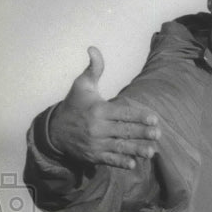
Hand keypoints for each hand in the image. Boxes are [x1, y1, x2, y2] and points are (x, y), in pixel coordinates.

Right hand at [47, 46, 160, 169]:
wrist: (54, 130)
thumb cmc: (74, 105)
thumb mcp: (82, 85)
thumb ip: (94, 69)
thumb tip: (93, 48)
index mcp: (98, 110)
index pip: (123, 113)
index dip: (139, 116)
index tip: (154, 118)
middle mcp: (97, 127)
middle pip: (124, 130)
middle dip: (142, 133)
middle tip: (158, 134)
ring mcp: (95, 143)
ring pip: (119, 147)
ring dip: (136, 149)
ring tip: (152, 151)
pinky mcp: (93, 155)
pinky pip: (109, 160)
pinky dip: (121, 162)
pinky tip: (133, 163)